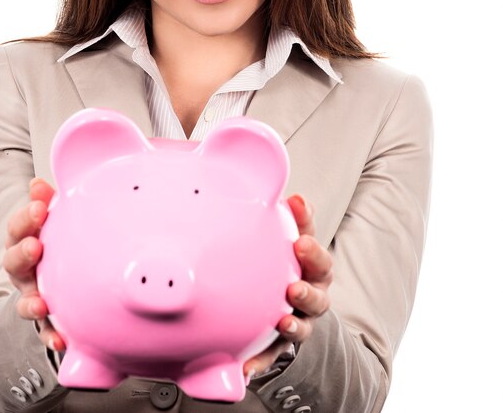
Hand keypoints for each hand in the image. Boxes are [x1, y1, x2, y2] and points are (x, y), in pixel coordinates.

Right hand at [3, 177, 65, 350]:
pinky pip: (46, 331)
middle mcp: (23, 270)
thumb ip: (44, 202)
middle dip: (22, 254)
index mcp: (24, 241)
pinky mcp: (46, 319)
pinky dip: (51, 336)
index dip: (25, 218)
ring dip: (31, 302)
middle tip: (34, 246)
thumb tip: (38, 183)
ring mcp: (32, 294)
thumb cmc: (54, 241)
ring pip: (26, 300)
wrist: (56, 280)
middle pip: (14, 262)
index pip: (18, 228)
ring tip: (41, 303)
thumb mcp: (49, 221)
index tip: (39, 208)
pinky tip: (62, 340)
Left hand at [243, 194, 332, 380]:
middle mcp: (310, 295)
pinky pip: (271, 355)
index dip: (312, 249)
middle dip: (308, 291)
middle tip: (295, 286)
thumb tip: (291, 194)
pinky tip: (245, 368)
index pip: (317, 257)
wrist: (282, 298)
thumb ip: (289, 217)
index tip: (301, 241)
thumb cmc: (282, 259)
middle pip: (318, 295)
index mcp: (312, 267)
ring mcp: (298, 321)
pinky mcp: (279, 345)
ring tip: (283, 322)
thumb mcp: (285, 236)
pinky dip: (260, 362)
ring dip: (294, 324)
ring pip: (303, 326)